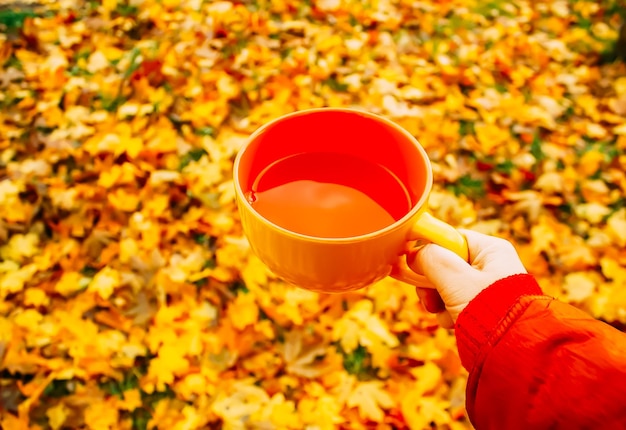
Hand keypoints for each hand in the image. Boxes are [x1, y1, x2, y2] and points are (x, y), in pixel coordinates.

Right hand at [408, 229, 526, 326]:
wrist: (514, 352)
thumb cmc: (490, 312)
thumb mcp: (456, 280)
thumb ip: (431, 260)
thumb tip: (414, 253)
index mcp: (491, 250)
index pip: (452, 238)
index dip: (430, 249)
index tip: (413, 262)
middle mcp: (491, 266)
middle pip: (446, 263)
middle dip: (432, 282)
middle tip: (427, 295)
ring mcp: (486, 287)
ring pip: (446, 285)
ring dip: (437, 300)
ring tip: (442, 312)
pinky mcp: (481, 307)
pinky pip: (454, 302)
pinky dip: (448, 312)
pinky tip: (452, 322)